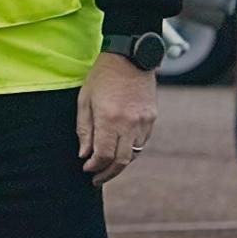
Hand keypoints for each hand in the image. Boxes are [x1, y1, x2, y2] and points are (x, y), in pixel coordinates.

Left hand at [78, 51, 156, 185]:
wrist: (130, 58)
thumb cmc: (102, 77)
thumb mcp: (84, 100)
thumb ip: (84, 130)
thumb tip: (84, 155)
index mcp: (109, 118)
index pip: (104, 154)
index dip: (94, 166)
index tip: (86, 169)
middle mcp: (129, 123)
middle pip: (121, 161)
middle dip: (108, 173)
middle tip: (96, 179)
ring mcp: (144, 122)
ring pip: (133, 154)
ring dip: (120, 164)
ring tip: (107, 168)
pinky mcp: (152, 119)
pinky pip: (142, 143)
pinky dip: (130, 151)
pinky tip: (120, 151)